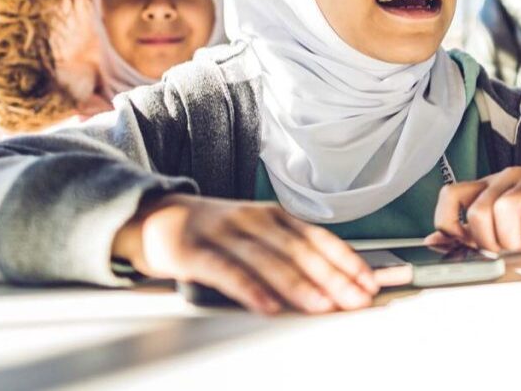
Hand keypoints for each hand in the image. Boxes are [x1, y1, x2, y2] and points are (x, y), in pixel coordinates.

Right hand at [112, 194, 378, 314]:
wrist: (151, 214)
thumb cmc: (211, 231)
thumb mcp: (253, 233)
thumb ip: (287, 252)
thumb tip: (332, 280)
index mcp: (271, 216)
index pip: (317, 238)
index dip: (345, 260)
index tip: (369, 281)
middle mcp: (251, 220)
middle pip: (299, 250)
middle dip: (332, 276)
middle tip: (356, 299)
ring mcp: (222, 233)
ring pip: (267, 260)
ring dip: (299, 285)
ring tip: (323, 305)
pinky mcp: (191, 250)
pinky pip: (226, 271)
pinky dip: (250, 289)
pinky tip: (268, 305)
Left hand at [425, 167, 520, 255]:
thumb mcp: (498, 221)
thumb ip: (467, 231)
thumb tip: (433, 241)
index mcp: (486, 186)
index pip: (450, 194)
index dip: (449, 223)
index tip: (464, 243)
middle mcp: (504, 179)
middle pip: (478, 210)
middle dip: (487, 240)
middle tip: (503, 248)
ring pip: (506, 209)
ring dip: (513, 238)